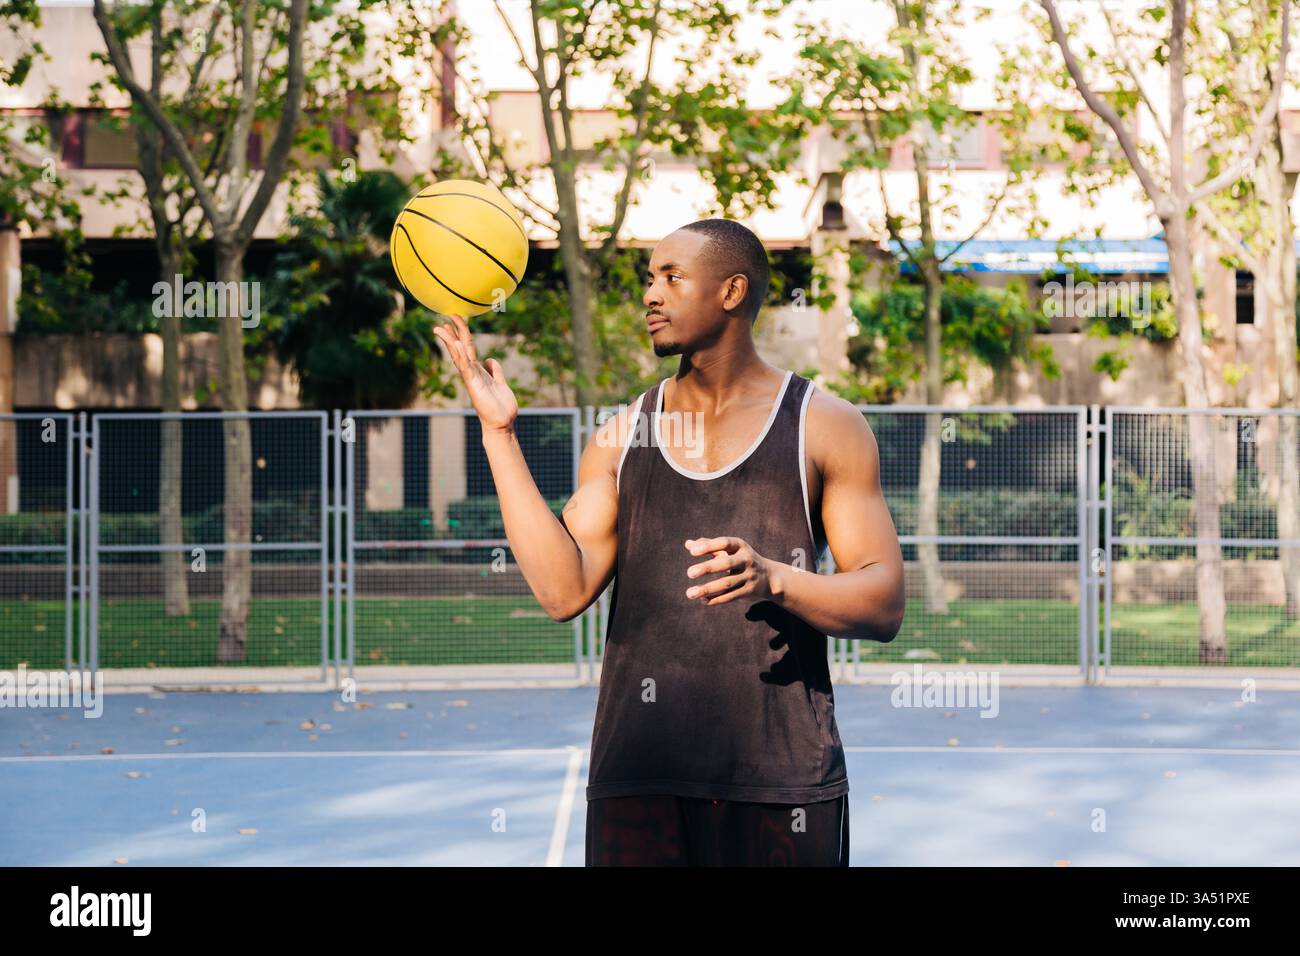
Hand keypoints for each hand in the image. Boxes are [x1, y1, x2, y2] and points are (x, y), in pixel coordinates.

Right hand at [432, 313, 517, 433]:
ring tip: (441, 328)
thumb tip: (490, 359)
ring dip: (450, 341)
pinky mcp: (474, 385)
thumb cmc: (501, 407)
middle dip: (452, 333)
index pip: (467, 348)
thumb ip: (495, 371)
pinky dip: (460, 356)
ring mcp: (472, 378)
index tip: (454, 320)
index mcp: (478, 370)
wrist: (502, 423)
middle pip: (460, 348)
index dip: (461, 333)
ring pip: (459, 356)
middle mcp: (472, 373)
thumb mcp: (500, 383)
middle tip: (443, 319)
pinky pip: (466, 367)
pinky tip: (455, 344)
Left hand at [683, 536, 777, 605]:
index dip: (709, 546)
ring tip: (689, 593)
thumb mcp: (730, 550)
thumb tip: (688, 544)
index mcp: (740, 546)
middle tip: (689, 573)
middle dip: (707, 568)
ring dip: (708, 589)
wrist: (770, 577)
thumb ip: (709, 545)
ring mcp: (749, 576)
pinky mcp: (749, 591)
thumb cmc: (741, 559)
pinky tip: (702, 600)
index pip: (724, 543)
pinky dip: (716, 599)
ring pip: (727, 583)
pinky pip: (731, 596)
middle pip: (726, 564)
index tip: (692, 552)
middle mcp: (747, 560)